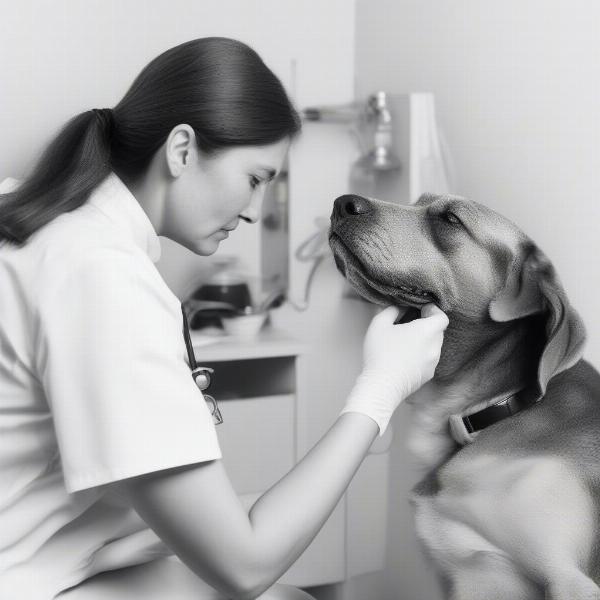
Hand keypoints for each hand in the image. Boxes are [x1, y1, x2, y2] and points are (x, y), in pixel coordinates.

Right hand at [340, 304, 448, 434]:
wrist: (382, 386)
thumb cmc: (380, 353)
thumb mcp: (380, 324)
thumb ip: (392, 310)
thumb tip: (400, 308)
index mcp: (427, 331)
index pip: (442, 316)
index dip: (432, 310)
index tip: (419, 309)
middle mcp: (435, 346)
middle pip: (438, 330)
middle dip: (426, 324)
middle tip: (409, 323)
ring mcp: (433, 362)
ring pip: (433, 345)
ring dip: (423, 340)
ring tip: (404, 341)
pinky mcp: (428, 375)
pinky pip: (428, 358)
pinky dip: (420, 354)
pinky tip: (404, 356)